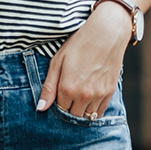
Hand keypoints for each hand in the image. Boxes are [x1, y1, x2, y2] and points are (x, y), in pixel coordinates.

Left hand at [36, 0, 130, 118]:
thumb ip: (48, 87)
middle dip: (69, 110)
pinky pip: (100, 112)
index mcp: (67, 88)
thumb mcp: (58, 61)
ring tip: (79, 99)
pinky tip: (90, 101)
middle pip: (73, 116)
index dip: (57, 105)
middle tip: (69, 98)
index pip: (59, 110)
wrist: (107, 33)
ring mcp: (98, 95)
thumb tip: (41, 108)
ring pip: (87, 117)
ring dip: (81, 112)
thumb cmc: (79, 44)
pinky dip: (94, 111)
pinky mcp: (110, 92)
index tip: (59, 97)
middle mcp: (83, 95)